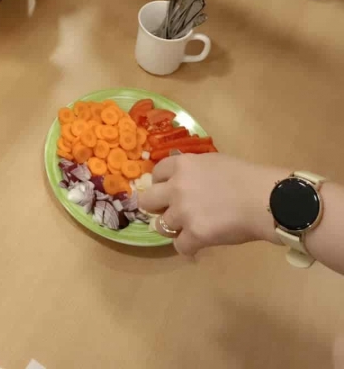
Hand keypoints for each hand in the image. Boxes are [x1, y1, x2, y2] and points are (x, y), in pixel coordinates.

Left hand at [138, 153, 280, 256]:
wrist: (263, 199)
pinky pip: (180, 246)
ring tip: (189, 229)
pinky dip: (189, 247)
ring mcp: (183, 212)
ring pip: (161, 226)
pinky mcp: (194, 234)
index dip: (161, 184)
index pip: (156, 173)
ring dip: (174, 228)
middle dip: (156, 207)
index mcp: (181, 165)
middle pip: (147, 200)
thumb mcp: (212, 162)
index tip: (167, 191)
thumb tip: (184, 179)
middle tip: (170, 212)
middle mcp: (176, 187)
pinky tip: (198, 246)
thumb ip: (193, 170)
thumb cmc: (245, 177)